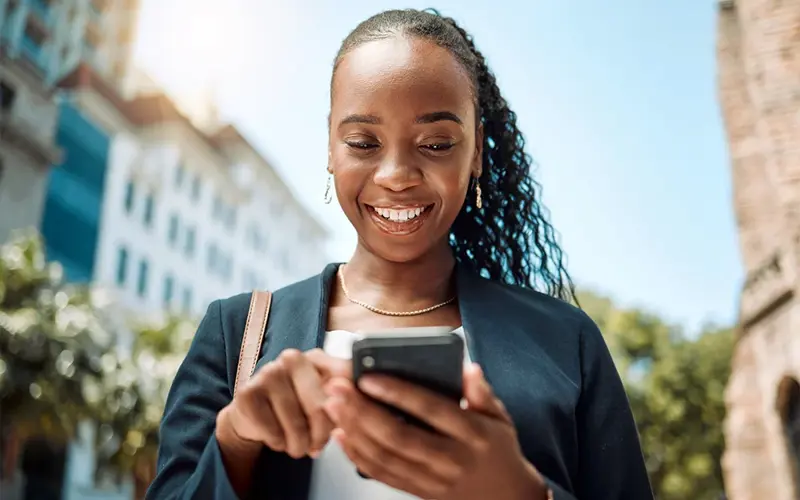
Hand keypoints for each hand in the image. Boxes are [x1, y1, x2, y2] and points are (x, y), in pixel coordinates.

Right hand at [217, 348, 350, 458]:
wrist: (255, 416)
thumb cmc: (296, 408)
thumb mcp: (324, 400)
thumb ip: (345, 399)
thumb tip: (363, 405)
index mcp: (318, 357)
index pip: (344, 381)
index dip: (348, 408)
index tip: (345, 423)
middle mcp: (293, 358)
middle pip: (322, 408)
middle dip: (321, 436)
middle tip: (317, 446)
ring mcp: (268, 372)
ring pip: (297, 425)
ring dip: (299, 446)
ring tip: (297, 444)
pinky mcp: (248, 393)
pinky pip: (274, 433)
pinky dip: (279, 444)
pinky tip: (277, 437)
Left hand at [323, 363, 547, 499]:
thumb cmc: (500, 452)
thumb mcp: (501, 418)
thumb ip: (482, 393)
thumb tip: (467, 368)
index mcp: (473, 434)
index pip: (431, 410)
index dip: (398, 393)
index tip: (370, 377)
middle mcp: (451, 459)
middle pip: (398, 435)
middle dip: (362, 410)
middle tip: (338, 388)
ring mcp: (433, 480)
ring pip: (385, 457)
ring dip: (353, 430)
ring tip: (333, 406)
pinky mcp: (420, 493)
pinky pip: (383, 475)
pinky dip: (358, 456)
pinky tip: (342, 435)